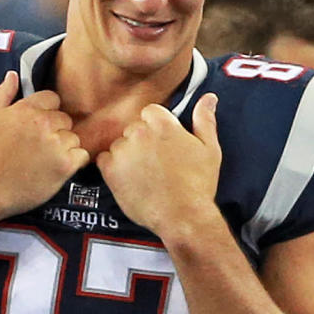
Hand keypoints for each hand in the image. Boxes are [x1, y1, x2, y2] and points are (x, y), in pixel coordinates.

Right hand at [0, 71, 90, 224]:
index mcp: (26, 109)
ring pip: (74, 138)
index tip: (38, 127)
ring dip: (64, 148)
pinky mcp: (64, 166)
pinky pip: (82, 156)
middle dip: (55, 131)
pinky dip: (73, 163)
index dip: (46, 113)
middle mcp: (44, 123)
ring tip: (45, 161)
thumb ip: (1, 95)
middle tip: (40, 148)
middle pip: (65, 119)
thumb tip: (13, 76)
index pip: (52, 99)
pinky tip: (57, 169)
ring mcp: (56, 144)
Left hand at [96, 93, 221, 238]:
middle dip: (141, 141)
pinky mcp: (110, 170)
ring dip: (127, 155)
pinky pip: (104, 159)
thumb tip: (208, 98)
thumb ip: (205, 120)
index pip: (149, 112)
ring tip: (144, 174)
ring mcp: (123, 151)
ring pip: (119, 144)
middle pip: (133, 128)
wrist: (182, 215)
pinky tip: (129, 179)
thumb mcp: (209, 149)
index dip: (155, 126)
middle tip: (155, 163)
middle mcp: (140, 133)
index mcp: (163, 124)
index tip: (162, 142)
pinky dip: (113, 167)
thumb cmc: (198, 184)